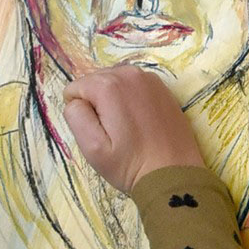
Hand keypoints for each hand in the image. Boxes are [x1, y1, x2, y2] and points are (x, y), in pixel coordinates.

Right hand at [61, 65, 203, 191]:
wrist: (174, 174)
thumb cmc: (130, 164)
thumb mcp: (92, 147)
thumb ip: (75, 116)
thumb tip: (75, 100)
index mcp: (109, 85)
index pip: (75, 90)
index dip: (82, 113)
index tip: (99, 132)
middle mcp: (129, 73)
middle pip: (94, 82)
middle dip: (96, 105)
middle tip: (113, 132)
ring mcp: (149, 79)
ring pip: (113, 83)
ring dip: (113, 101)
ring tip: (126, 128)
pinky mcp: (162, 88)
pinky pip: (133, 87)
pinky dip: (131, 100)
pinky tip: (140, 122)